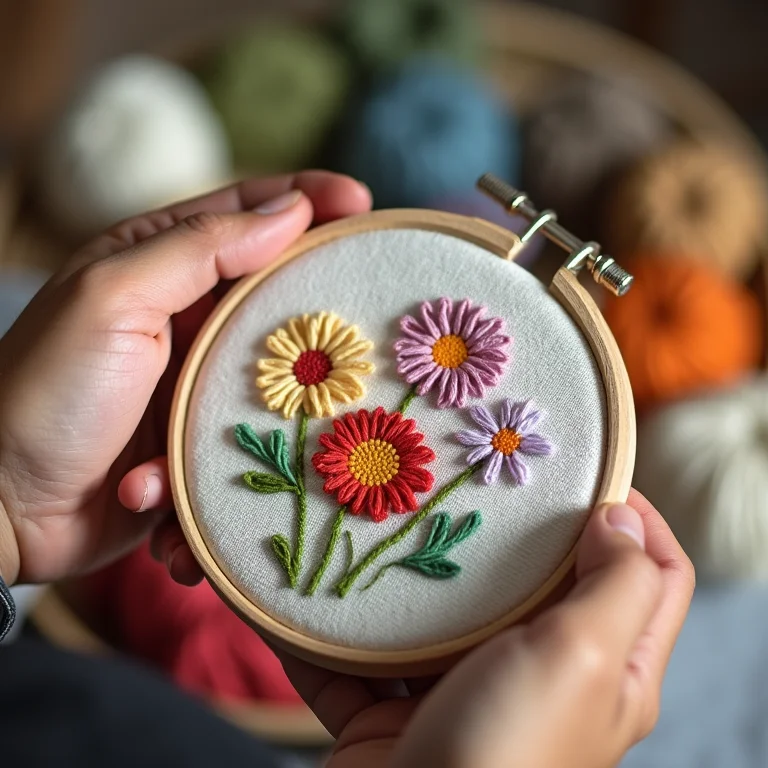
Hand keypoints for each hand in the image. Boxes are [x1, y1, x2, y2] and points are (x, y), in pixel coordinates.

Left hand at [0, 172, 371, 584]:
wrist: (4, 511)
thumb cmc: (48, 394)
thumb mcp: (115, 299)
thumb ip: (200, 250)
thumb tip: (288, 211)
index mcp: (158, 264)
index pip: (245, 213)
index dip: (308, 200)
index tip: (364, 204)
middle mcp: (184, 317)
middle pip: (275, 291)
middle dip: (323, 301)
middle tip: (374, 306)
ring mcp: (196, 381)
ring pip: (276, 373)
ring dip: (286, 401)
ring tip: (303, 415)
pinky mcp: (201, 439)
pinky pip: (249, 438)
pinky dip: (243, 456)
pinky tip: (209, 473)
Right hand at [281, 491, 693, 767]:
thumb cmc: (505, 751)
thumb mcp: (584, 658)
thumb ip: (616, 584)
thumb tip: (621, 519)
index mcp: (609, 668)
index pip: (654, 575)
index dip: (636, 516)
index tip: (586, 472)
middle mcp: (542, 679)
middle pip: (544, 584)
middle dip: (514, 530)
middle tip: (480, 477)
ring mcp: (464, 694)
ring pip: (447, 614)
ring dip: (413, 573)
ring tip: (389, 513)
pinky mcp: (398, 712)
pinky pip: (364, 658)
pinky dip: (336, 629)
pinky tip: (313, 581)